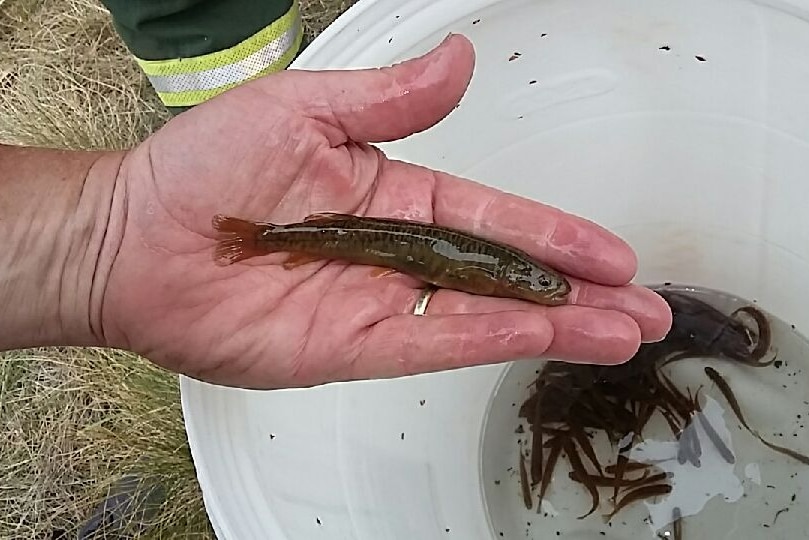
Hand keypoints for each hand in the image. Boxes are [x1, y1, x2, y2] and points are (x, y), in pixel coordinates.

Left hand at [103, 34, 671, 388]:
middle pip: (502, 276)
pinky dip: (487, 340)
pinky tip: (542, 337)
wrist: (136, 239)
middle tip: (642, 308)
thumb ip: (390, 100)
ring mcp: (377, 304)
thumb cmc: (206, 169)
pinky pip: (430, 344)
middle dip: (575, 292)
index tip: (610, 250)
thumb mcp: (305, 110)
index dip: (553, 233)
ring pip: (479, 316)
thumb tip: (460, 62)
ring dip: (552, 325)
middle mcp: (395, 254)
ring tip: (619, 333)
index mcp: (392, 194)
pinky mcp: (349, 347)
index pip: (492, 216)